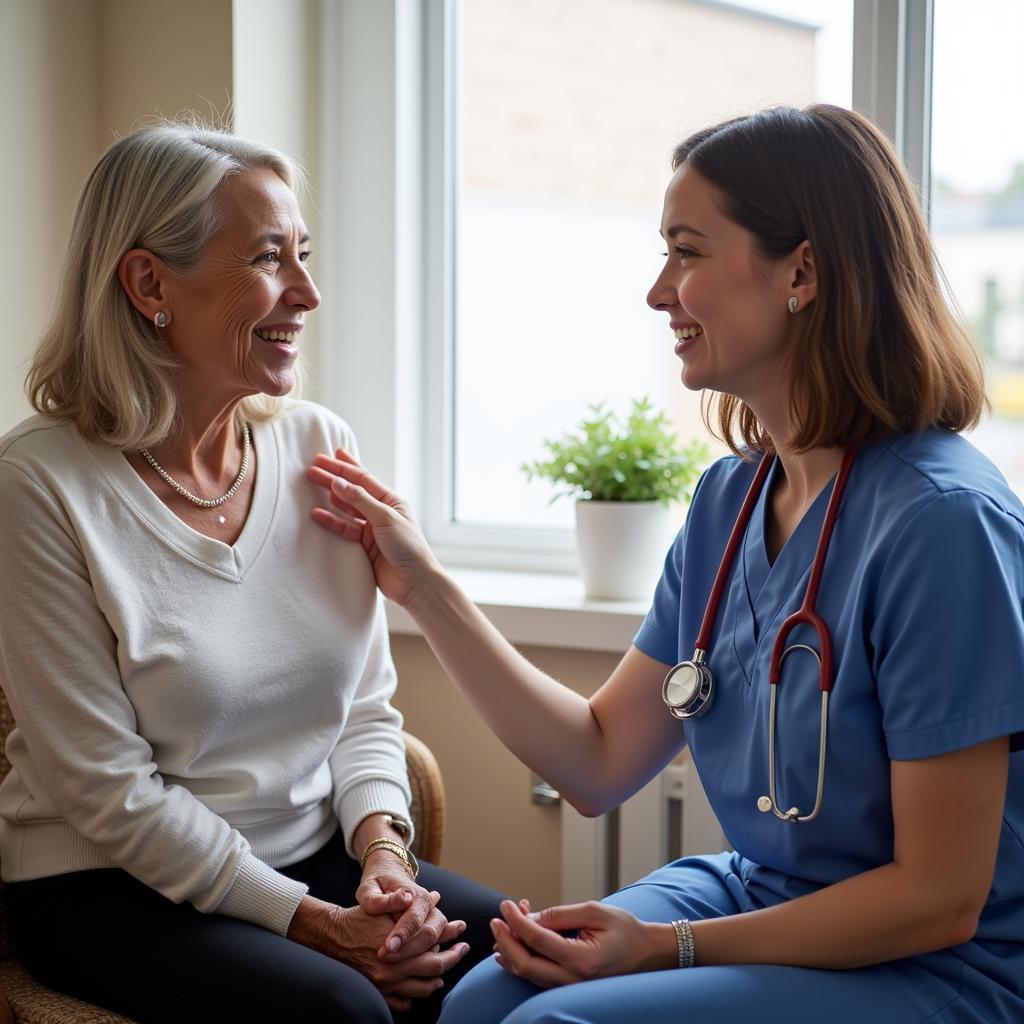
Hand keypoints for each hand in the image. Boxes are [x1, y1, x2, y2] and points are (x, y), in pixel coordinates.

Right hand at [287, 895, 469, 1012]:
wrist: (332, 935)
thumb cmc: (360, 917)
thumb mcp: (384, 906)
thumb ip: (409, 906)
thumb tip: (436, 897)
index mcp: (398, 942)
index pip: (433, 941)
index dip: (450, 933)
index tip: (461, 929)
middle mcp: (395, 966)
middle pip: (434, 966)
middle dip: (453, 957)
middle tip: (463, 949)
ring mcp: (387, 983)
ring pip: (423, 987)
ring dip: (437, 979)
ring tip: (445, 971)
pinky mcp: (378, 992)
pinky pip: (404, 1001)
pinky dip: (415, 995)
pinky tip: (422, 985)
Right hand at [307, 450, 441, 607]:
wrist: (414, 582)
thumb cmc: (408, 547)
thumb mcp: (385, 518)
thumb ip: (360, 500)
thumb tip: (338, 482)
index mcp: (392, 501)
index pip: (364, 479)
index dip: (345, 467)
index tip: (327, 456)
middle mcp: (381, 512)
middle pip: (353, 491)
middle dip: (333, 478)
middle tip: (313, 468)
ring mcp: (372, 529)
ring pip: (347, 508)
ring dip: (330, 497)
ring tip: (313, 484)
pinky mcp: (365, 546)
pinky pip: (344, 529)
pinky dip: (331, 521)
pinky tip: (317, 513)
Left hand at [357, 849, 463, 958]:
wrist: (387, 873)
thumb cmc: (375, 882)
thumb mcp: (370, 887)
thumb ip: (381, 898)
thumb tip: (405, 900)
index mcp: (416, 894)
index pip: (413, 918)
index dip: (401, 935)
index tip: (385, 949)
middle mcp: (428, 907)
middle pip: (428, 933)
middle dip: (408, 950)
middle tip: (383, 957)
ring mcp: (431, 918)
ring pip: (434, 941)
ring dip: (416, 956)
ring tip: (391, 962)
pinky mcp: (428, 928)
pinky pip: (433, 944)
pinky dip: (424, 956)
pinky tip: (409, 965)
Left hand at [490, 898, 674, 988]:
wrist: (647, 954)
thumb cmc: (626, 930)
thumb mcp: (595, 911)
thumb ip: (560, 914)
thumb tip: (530, 917)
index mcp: (581, 959)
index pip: (536, 939)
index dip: (516, 921)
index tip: (505, 905)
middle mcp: (573, 980)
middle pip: (525, 964)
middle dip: (505, 940)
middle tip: (496, 920)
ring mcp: (570, 988)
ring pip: (528, 974)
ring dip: (511, 950)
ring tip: (503, 928)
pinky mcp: (568, 987)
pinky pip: (538, 977)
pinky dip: (523, 959)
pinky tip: (513, 947)